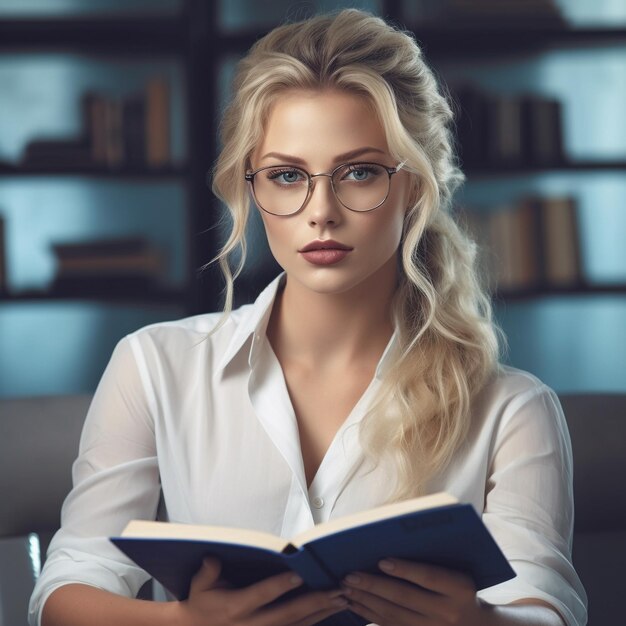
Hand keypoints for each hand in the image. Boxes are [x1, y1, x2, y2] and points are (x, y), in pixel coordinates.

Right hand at [175, 556, 348, 625]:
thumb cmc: (201, 603)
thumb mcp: (199, 586)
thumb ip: (208, 571)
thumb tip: (212, 558)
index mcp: (236, 606)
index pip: (262, 594)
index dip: (280, 585)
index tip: (299, 574)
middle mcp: (252, 624)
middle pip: (288, 613)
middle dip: (314, 602)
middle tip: (337, 590)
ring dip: (320, 613)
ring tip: (341, 599)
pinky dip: (313, 623)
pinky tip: (330, 613)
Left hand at [341, 559, 487, 625]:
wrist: (475, 624)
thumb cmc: (459, 586)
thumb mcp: (457, 570)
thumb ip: (432, 558)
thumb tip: (391, 539)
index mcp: (459, 588)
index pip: (429, 577)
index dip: (405, 569)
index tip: (382, 560)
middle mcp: (448, 612)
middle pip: (405, 598)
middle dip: (374, 586)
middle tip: (350, 575)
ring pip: (393, 615)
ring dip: (366, 601)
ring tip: (346, 587)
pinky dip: (369, 614)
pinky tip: (354, 603)